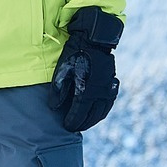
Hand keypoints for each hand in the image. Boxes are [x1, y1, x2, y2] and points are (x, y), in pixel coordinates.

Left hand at [50, 6, 122, 132]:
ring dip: (93, 119)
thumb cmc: (75, 54)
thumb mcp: (62, 71)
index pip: (79, 114)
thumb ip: (57, 91)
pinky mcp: (113, 84)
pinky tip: (95, 112)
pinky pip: (108, 104)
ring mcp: (108, 89)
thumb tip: (54, 108)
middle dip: (82, 123)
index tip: (66, 127)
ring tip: (84, 122)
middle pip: (91, 116)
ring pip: (102, 112)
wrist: (94, 39)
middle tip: (74, 127)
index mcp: (86, 90)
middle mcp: (99, 93)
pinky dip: (101, 111)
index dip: (72, 122)